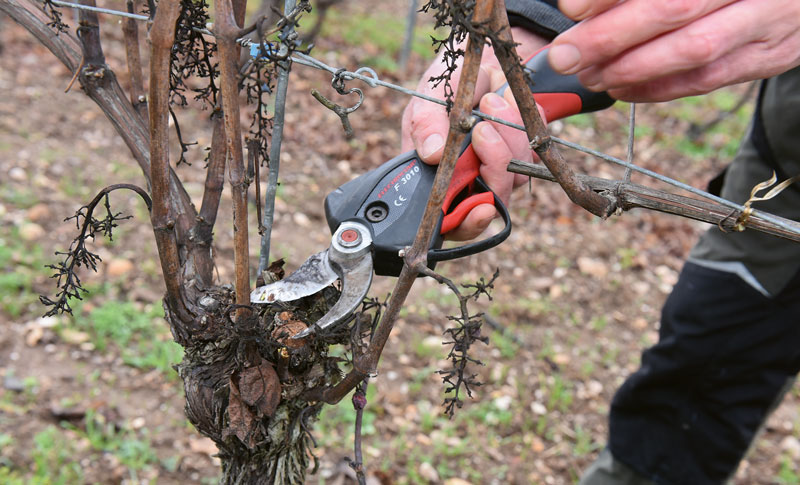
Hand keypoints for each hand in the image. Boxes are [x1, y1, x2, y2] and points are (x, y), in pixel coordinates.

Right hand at [401, 28, 547, 239]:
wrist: (478, 59)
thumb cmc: (445, 85)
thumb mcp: (427, 100)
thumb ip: (425, 125)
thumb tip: (431, 153)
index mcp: (438, 179)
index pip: (454, 221)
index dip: (469, 223)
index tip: (482, 208)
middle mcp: (471, 180)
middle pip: (493, 198)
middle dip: (495, 164)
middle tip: (483, 127)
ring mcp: (499, 168)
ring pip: (517, 173)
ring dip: (509, 136)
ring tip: (489, 101)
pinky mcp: (524, 152)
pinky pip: (534, 147)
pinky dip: (523, 120)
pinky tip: (504, 99)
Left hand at [549, 0, 799, 101]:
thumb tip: (583, 6)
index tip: (572, 7)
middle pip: (674, 8)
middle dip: (610, 35)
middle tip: (566, 53)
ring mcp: (766, 20)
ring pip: (693, 50)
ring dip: (631, 67)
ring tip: (588, 74)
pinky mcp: (768, 57)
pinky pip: (707, 80)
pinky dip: (659, 88)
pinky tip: (621, 87)